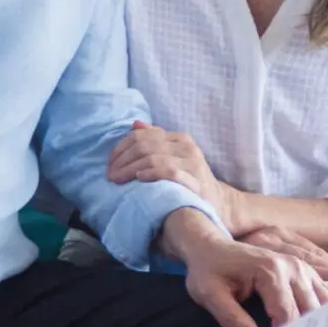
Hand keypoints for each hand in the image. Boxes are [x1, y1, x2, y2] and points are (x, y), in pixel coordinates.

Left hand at [107, 122, 237, 228]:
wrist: (217, 203)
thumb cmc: (190, 181)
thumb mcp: (173, 158)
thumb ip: (155, 141)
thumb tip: (135, 124)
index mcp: (178, 138)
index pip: (142, 135)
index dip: (121, 148)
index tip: (110, 164)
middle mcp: (186, 146)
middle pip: (144, 146)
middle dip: (122, 160)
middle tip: (110, 175)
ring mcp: (192, 162)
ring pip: (153, 157)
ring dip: (130, 169)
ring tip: (118, 179)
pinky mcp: (196, 179)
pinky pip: (168, 171)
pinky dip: (151, 173)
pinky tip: (139, 178)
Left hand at [165, 211, 327, 326]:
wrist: (209, 245)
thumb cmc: (207, 269)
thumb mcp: (210, 294)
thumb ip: (231, 319)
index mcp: (270, 272)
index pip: (288, 315)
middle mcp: (292, 267)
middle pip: (312, 310)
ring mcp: (301, 267)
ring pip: (325, 301)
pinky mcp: (304, 270)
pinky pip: (325, 291)